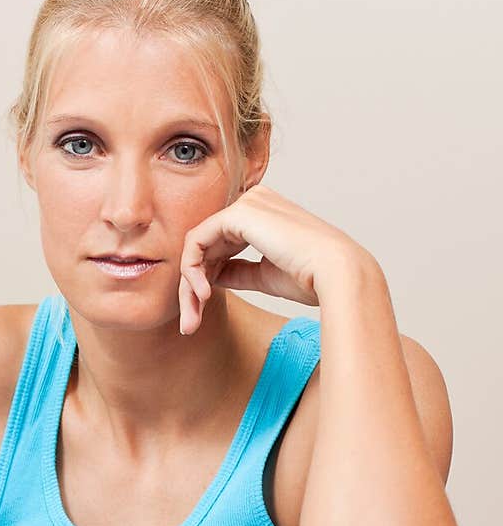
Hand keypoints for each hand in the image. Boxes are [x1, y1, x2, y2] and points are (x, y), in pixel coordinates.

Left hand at [178, 185, 378, 333]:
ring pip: (196, 245)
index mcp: (263, 214)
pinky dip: (192, 271)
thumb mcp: (264, 276)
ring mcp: (246, 204)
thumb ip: (237, 271)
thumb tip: (210, 277)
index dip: (206, 278)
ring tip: (193, 316)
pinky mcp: (238, 214)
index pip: (219, 244)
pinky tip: (202, 295)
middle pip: (204, 245)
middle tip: (190, 322)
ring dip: (188, 285)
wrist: (336, 275)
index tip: (203, 311)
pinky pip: (196, 242)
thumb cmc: (311, 278)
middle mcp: (252, 202)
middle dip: (191, 287)